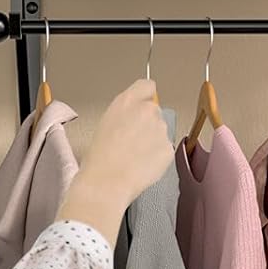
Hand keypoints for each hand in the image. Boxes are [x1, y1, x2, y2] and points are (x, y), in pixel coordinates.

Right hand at [59, 80, 175, 243]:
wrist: (106, 182)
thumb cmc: (99, 158)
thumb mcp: (106, 123)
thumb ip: (125, 115)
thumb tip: (134, 120)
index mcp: (126, 101)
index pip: (147, 86)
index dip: (146, 97)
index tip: (143, 106)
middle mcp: (147, 110)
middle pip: (155, 112)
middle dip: (149, 124)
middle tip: (134, 142)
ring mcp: (160, 129)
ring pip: (161, 132)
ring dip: (154, 141)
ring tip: (135, 158)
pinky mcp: (168, 148)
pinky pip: (166, 150)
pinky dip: (158, 158)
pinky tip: (143, 166)